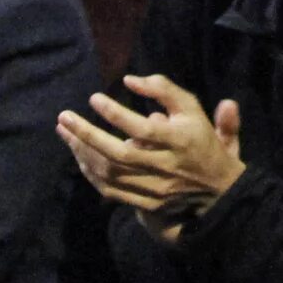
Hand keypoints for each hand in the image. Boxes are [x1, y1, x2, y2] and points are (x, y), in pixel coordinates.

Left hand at [57, 73, 244, 241]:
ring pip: (110, 173)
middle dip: (87, 135)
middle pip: (118, 154)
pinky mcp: (145, 202)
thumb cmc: (201, 141)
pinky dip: (91, 173)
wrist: (218, 190)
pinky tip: (80, 156)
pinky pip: (110, 190)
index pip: (142, 128)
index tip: (93, 98)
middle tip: (64, 117)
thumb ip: (165, 90)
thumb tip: (130, 80)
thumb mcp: (191, 108)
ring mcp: (153, 188)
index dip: (115, 114)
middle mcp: (165, 166)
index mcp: (179, 140)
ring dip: (83, 153)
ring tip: (66, 133)